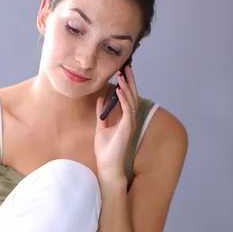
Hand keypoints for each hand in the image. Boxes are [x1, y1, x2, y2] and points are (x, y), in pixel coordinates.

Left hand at [94, 64, 138, 180]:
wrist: (107, 164)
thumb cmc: (105, 149)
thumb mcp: (100, 127)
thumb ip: (102, 113)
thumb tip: (100, 99)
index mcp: (124, 118)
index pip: (127, 97)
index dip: (126, 84)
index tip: (122, 71)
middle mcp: (130, 119)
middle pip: (132, 96)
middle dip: (130, 81)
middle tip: (126, 67)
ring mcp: (130, 123)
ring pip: (131, 100)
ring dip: (127, 87)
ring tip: (122, 75)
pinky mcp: (128, 127)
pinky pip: (127, 110)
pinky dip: (123, 99)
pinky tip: (119, 90)